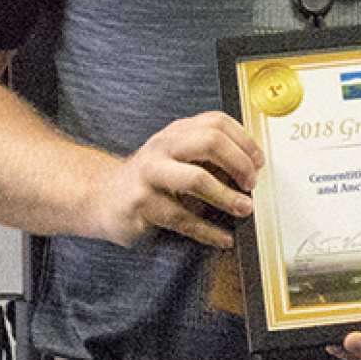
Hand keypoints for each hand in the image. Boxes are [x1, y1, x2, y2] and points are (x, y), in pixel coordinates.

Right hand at [79, 112, 263, 248]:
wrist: (102, 197)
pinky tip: (223, 238)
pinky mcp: (142, 203)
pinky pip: (183, 218)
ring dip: (226, 197)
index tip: (258, 162)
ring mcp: (150, 174)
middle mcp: (162, 147)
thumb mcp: (177, 158)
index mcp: (176, 133)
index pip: (216, 121)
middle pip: (210, 142)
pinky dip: (209, 232)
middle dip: (239, 164)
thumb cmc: (149, 179)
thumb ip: (208, 158)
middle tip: (251, 184)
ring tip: (243, 209)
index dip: (244, 141)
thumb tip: (251, 171)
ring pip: (196, 179)